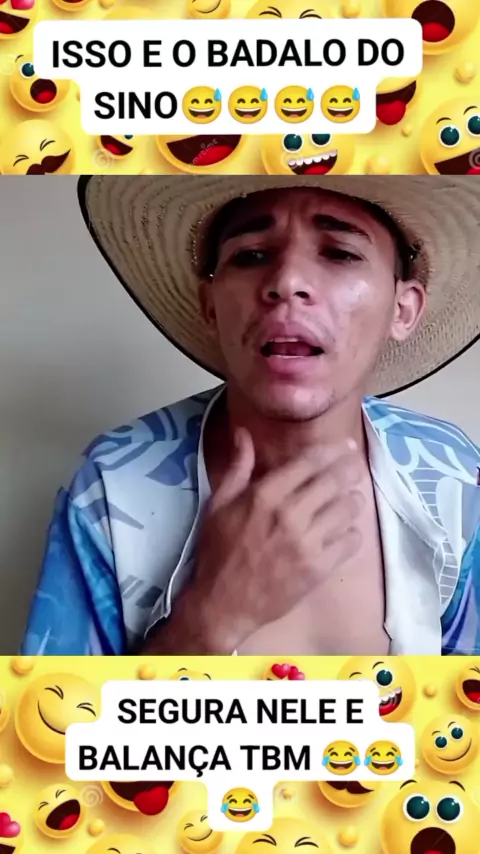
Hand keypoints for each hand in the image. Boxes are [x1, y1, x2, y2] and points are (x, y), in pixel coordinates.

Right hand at [188, 429, 363, 651]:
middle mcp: (289, 514)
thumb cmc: (218, 552)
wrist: (222, 604)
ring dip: (352, 500)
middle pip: (334, 481)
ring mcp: (307, 543)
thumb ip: (237, 467)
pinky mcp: (318, 568)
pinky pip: (351, 541)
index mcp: (265, 495)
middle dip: (350, 470)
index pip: (310, 462)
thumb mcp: (218, 504)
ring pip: (347, 509)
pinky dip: (352, 533)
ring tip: (349, 500)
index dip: (333, 450)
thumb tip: (243, 433)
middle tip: (356, 467)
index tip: (346, 446)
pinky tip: (345, 532)